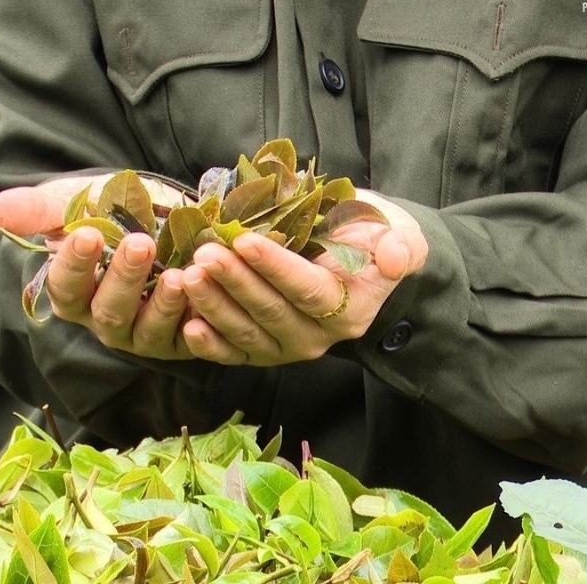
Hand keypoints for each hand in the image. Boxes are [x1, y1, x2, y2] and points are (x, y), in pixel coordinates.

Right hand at [0, 176, 194, 359]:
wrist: (181, 215)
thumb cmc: (123, 209)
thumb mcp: (84, 200)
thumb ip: (41, 208)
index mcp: (77, 293)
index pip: (65, 289)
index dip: (73, 265)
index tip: (84, 234)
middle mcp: (107, 320)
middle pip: (108, 312)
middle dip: (123, 278)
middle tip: (139, 243)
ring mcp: (146, 333)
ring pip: (146, 331)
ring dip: (160, 304)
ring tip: (176, 273)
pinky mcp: (184, 338)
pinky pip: (187, 340)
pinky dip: (193, 322)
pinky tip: (200, 296)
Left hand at [179, 190, 427, 365]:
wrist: (358, 260)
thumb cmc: (370, 239)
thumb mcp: (397, 233)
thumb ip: (400, 246)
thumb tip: (395, 257)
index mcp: (347, 311)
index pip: (307, 290)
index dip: (275, 267)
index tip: (245, 241)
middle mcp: (316, 337)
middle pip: (270, 312)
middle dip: (234, 282)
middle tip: (205, 254)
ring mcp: (284, 347)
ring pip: (246, 333)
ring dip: (214, 305)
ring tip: (189, 275)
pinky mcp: (260, 351)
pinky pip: (232, 353)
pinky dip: (208, 344)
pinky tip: (186, 324)